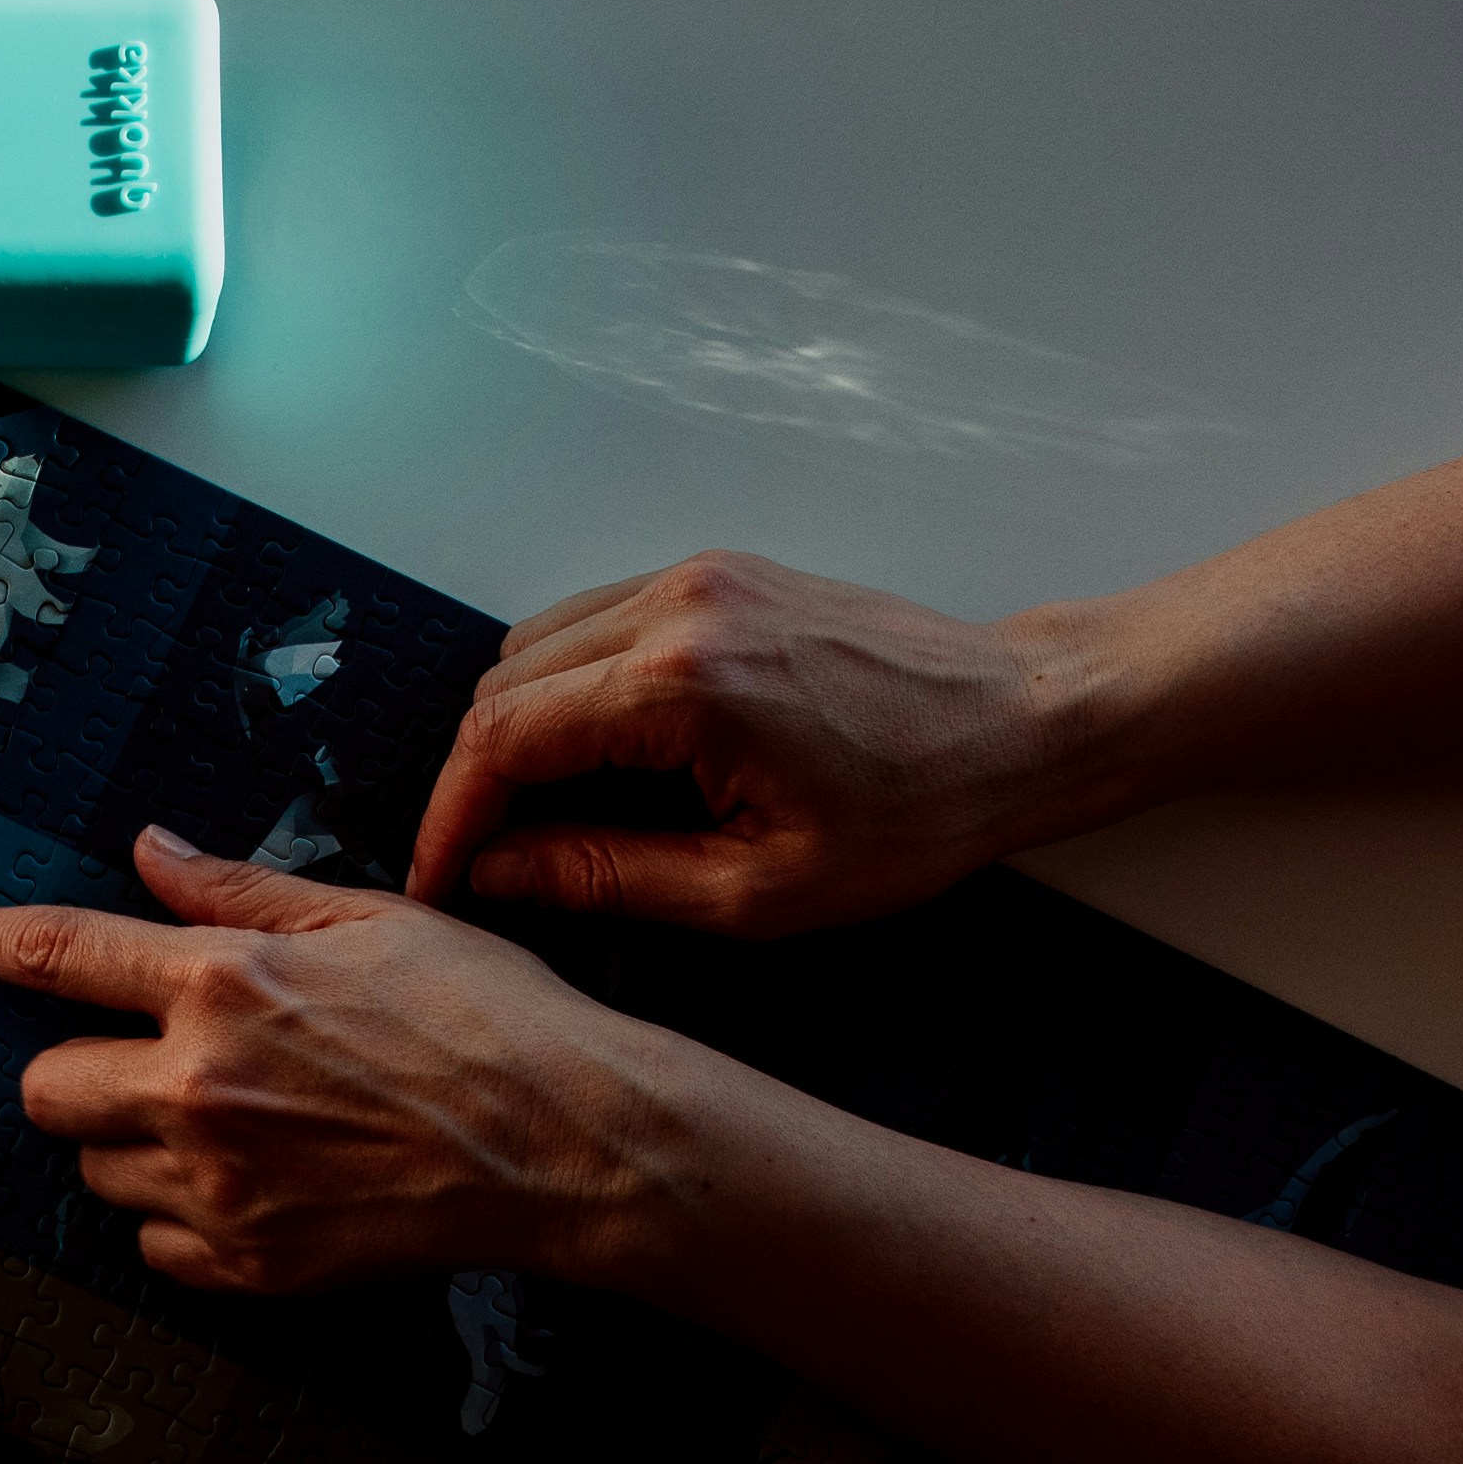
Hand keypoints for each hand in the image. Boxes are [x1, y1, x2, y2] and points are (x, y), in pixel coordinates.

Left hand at [0, 830, 687, 1296]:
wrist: (565, 1144)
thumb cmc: (486, 1018)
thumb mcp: (366, 920)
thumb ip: (237, 894)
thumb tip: (148, 852)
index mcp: (223, 981)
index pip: (50, 953)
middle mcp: (200, 1084)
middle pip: (44, 1088)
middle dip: (81, 1075)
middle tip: (166, 1067)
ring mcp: (217, 1186)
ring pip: (95, 1169)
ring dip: (136, 1147)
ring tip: (244, 1128)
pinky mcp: (246, 1265)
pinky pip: (150, 1244)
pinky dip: (183, 1220)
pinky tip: (266, 1187)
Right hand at [404, 549, 1095, 933]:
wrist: (1023, 721)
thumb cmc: (918, 812)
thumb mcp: (758, 888)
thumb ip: (609, 877)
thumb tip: (501, 874)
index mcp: (682, 685)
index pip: (502, 740)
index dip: (451, 820)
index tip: (438, 882)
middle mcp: (677, 607)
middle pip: (505, 687)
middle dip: (476, 782)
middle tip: (487, 865)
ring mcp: (699, 579)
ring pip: (538, 647)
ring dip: (518, 733)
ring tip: (542, 819)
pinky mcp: (720, 575)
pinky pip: (595, 624)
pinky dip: (569, 692)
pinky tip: (601, 761)